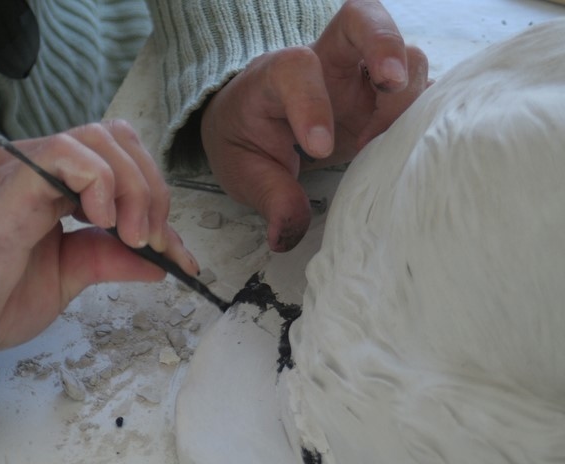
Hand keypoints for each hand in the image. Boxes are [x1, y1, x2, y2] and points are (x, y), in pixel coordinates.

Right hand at [0, 121, 198, 358]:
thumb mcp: (69, 277)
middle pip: (118, 139)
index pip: (120, 163)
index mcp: (53, 185)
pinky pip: (68, 153)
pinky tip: (102, 221)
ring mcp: (22, 168)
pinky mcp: (10, 180)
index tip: (175, 252)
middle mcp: (38, 166)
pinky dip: (102, 183)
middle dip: (153, 189)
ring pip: (100, 139)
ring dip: (135, 186)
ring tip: (134, 235)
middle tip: (155, 240)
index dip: (156, 199)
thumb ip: (111, 258)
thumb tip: (160, 260)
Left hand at [201, 0, 428, 251]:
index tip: (318, 150)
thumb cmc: (246, 138)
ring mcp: (361, 76)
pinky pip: (421, 90)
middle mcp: (325, 63)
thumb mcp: (242, 170)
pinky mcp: (386, 98)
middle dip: (384, 43)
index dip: (312, 102)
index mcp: (277, 75)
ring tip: (387, 142)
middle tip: (392, 83)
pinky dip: (429, 112)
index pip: (296, 68)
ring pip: (403, 55)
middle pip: (361, 20)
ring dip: (410, 94)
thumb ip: (269, 196)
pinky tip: (416, 145)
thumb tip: (286, 234)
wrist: (253, 121)